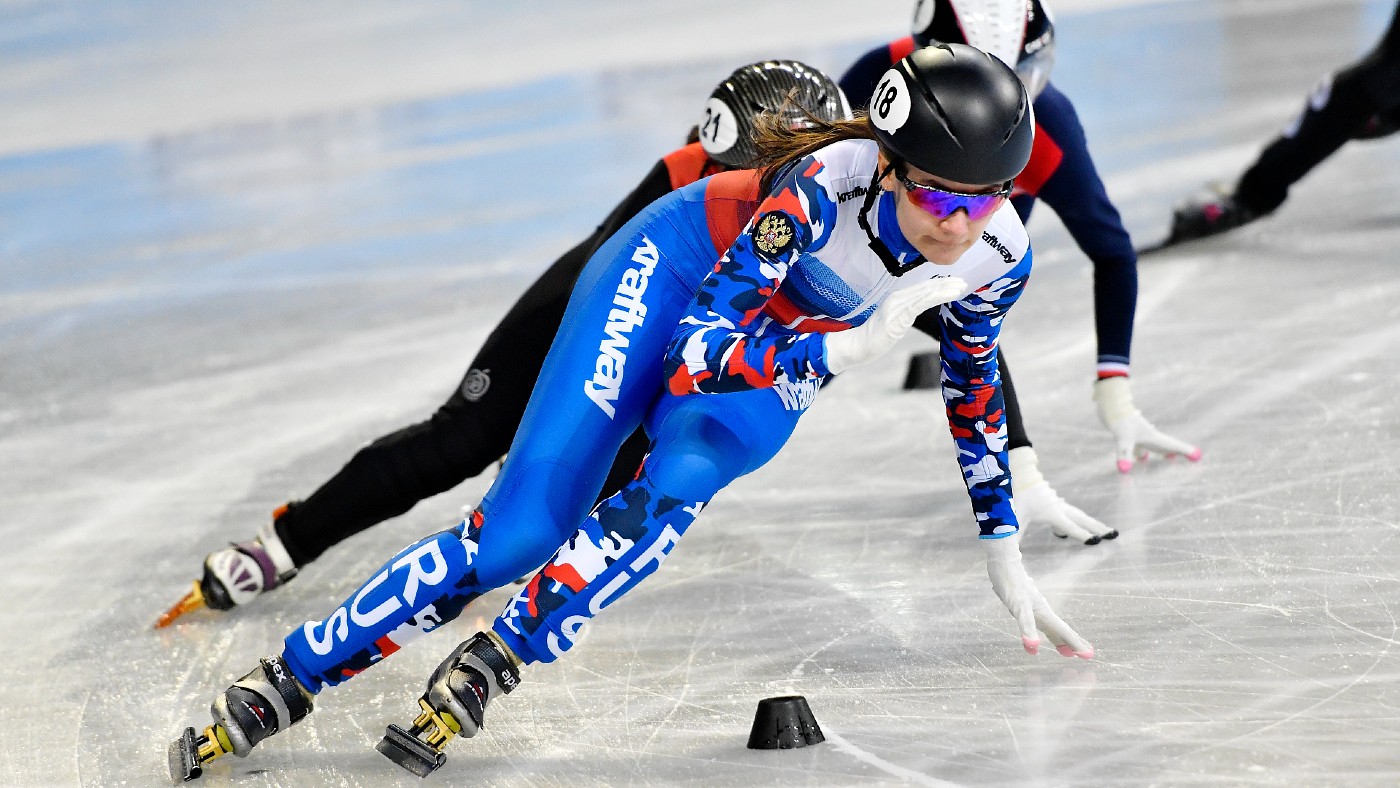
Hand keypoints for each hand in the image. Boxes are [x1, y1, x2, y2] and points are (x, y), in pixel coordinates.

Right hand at [824, 276, 965, 373]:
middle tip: (963, 282)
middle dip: (946, 284)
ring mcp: (898, 305)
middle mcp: (898, 298)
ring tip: (960, 287)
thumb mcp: (892, 324)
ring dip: (945, 289)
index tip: (954, 283)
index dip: (939, 285)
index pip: (921, 289)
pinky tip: (949, 294)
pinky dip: (937, 296)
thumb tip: (914, 314)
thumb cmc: (872, 338)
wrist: (856, 346)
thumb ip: (903, 316)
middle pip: (926, 288)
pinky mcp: (899, 315)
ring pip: (926, 293)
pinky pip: (922, 303)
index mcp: (896, 299)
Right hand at [984, 533, 1093, 657]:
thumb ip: (1026, 619)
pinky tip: (1033, 646)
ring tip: (1070, 653)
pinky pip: (1024, 620)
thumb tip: (1031, 632)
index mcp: (1042, 612)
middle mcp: (1039, 610)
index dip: (1073, 642)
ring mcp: (1030, 606)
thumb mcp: (1020, 604)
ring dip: (1058, 639)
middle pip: (1059, 628)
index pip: (1060, 630)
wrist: (1004, 562)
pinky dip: (1029, 633)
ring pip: (1047, 624)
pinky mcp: (1018, 602)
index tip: (1087, 653)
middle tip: (1089, 655)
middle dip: (1073, 642)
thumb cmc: (1012, 583)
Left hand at [1009, 446, 1117, 544]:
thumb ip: (1015, 531)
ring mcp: (1061, 505)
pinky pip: (1074, 514)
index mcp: (1053, 513)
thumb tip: (1011, 548)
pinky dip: (1083, 520)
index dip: (1083, 535)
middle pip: (1084, 520)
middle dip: (1099, 528)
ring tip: (1109, 532)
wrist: (1022, 475)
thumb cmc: (1019, 496)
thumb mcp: (1015, 515)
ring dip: (1095, 524)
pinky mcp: (1058, 503)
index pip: (1071, 528)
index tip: (1097, 541)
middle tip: (1115, 535)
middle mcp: (1061, 509)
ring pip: (1081, 516)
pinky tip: (1087, 525)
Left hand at [1093, 377, 1200, 472]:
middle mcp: (1147, 434)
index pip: (1172, 445)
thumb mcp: (1123, 440)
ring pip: (1150, 444)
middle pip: (1163, 445)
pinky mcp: (1128, 432)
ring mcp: (1138, 433)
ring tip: (1158, 459)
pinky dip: (1140, 450)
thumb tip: (1123, 470)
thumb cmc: (1120, 421)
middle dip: (1171, 452)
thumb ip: (1124, 455)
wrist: (1111, 404)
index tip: (1197, 455)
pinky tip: (1138, 452)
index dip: (1184, 451)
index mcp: (1152, 436)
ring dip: (1155, 451)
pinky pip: (1138, 444)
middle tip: (1179, 458)